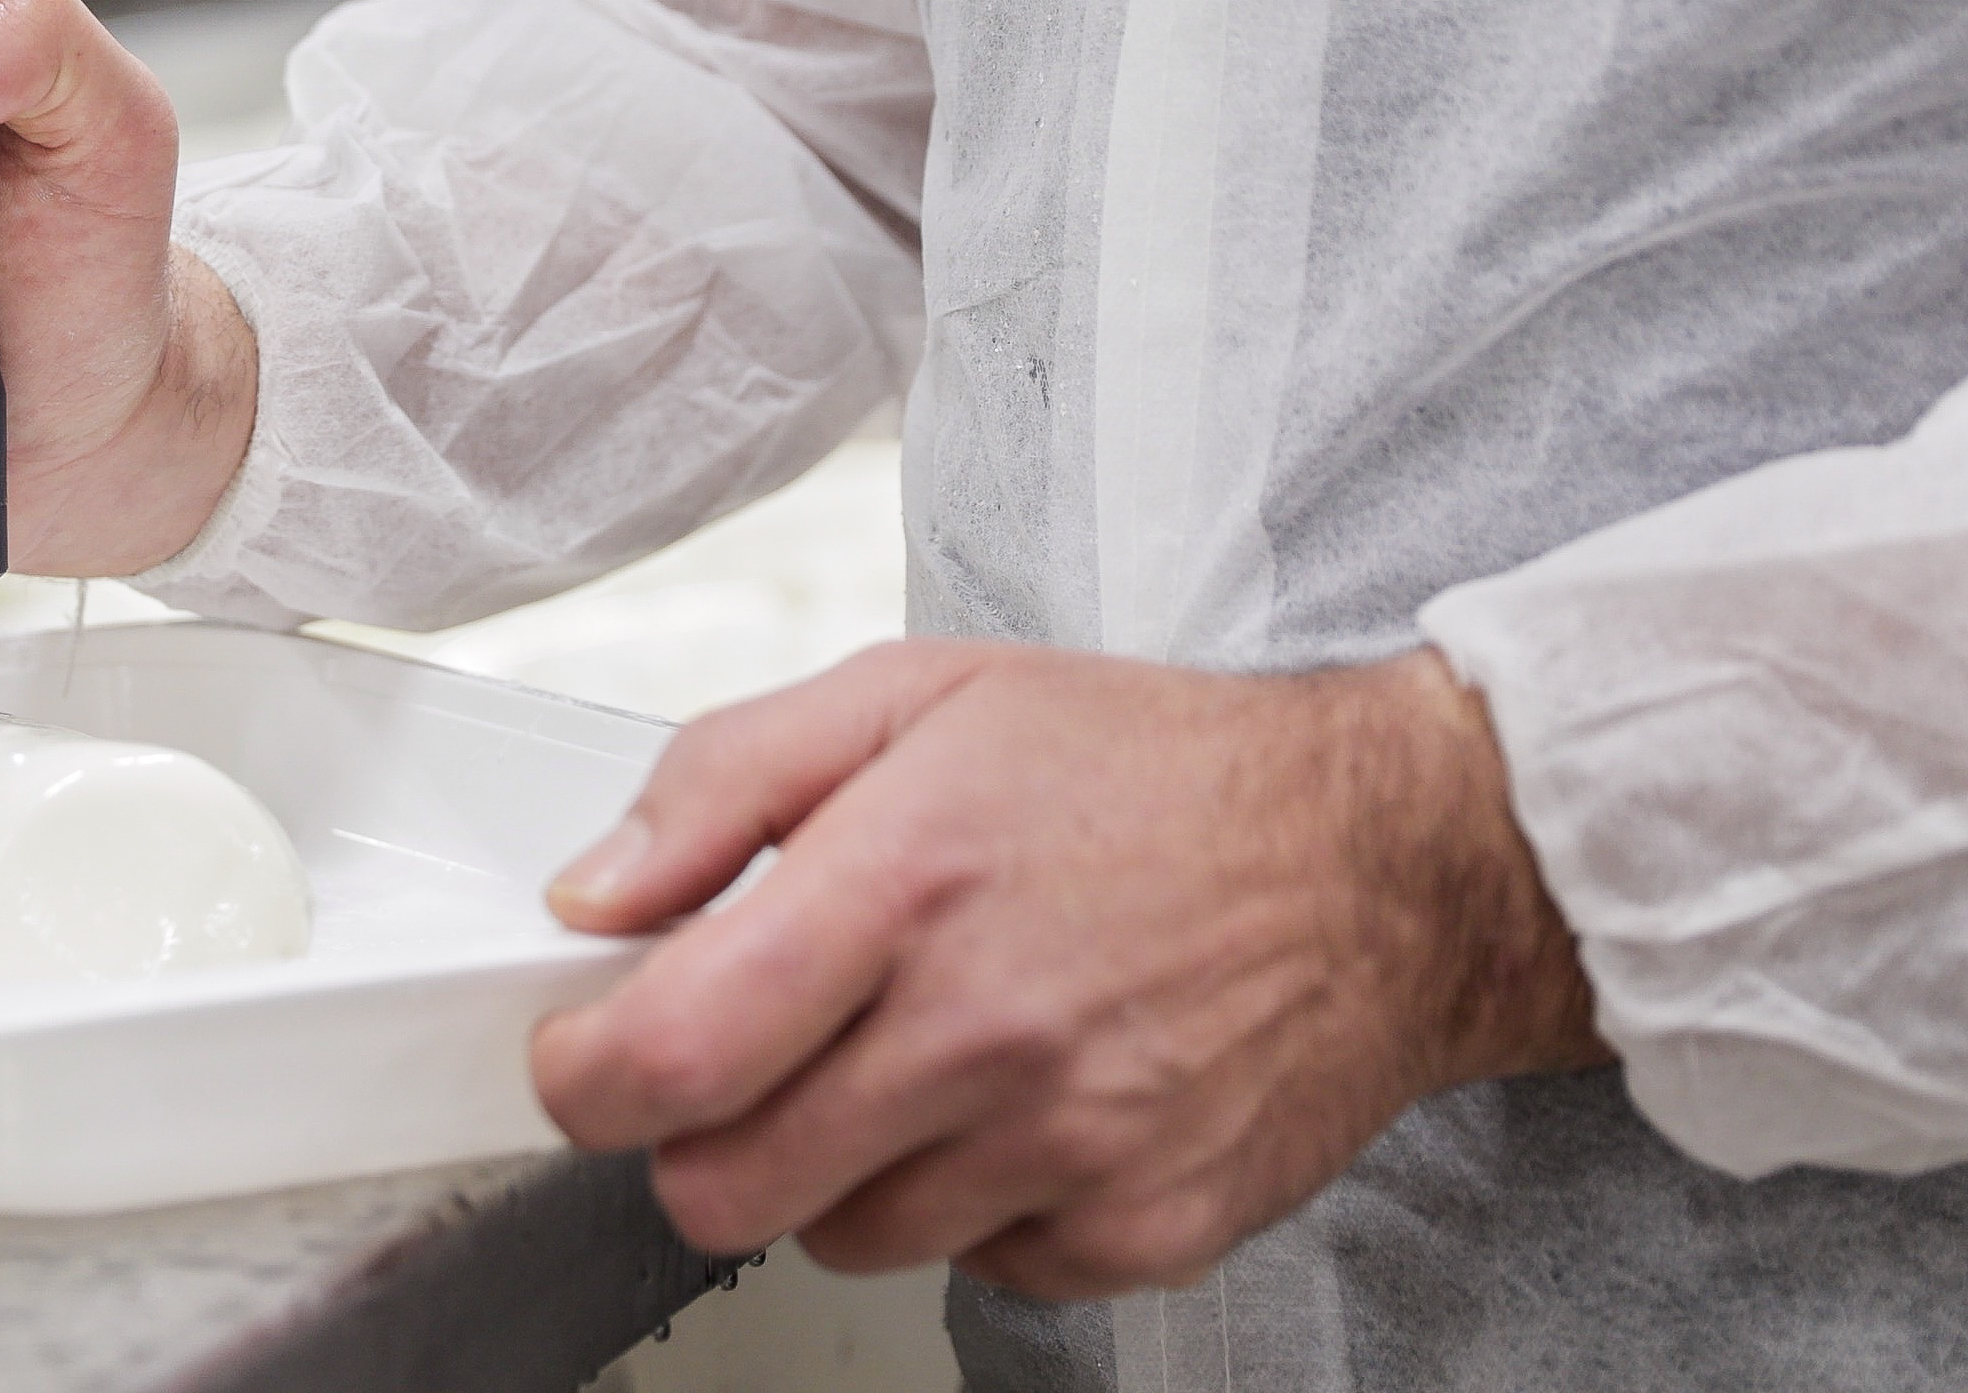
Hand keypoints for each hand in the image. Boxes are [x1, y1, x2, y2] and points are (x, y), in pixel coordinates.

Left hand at [529, 641, 1606, 1300]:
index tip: (584, 1054)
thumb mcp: (910, 698)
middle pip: (724, 1190)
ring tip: (905, 1058)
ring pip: (840, 1238)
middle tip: (736, 1066)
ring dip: (833, 1169)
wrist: (1383, 863)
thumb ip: (720, 783)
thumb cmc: (1146, 770)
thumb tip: (596, 892)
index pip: (670, 1054)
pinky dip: (963, 1203)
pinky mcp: (1140, 1228)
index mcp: (905, 882)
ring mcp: (1070, 1145)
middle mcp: (985, 1029)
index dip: (584, 1076)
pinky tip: (1010, 1103)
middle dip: (693, 1138)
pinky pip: (974, 1268)